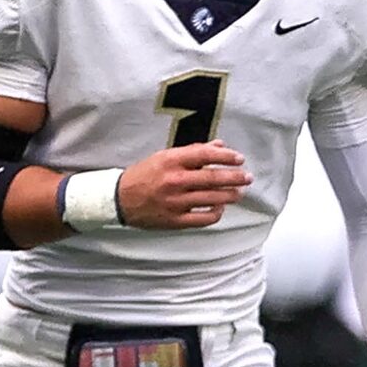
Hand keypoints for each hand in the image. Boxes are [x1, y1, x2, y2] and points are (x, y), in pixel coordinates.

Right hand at [116, 141, 251, 228]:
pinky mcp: (175, 220)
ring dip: (230, 195)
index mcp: (170, 161)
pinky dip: (216, 213)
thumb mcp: (164, 157)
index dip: (226, 156)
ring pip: (212, 199)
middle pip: (213, 178)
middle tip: (248, 177)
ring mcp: (175, 202)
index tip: (240, 159)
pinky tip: (220, 207)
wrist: (118, 199)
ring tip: (239, 192)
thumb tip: (220, 145)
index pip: (205, 155)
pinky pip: (204, 218)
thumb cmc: (144, 175)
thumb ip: (193, 151)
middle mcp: (174, 181)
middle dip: (235, 177)